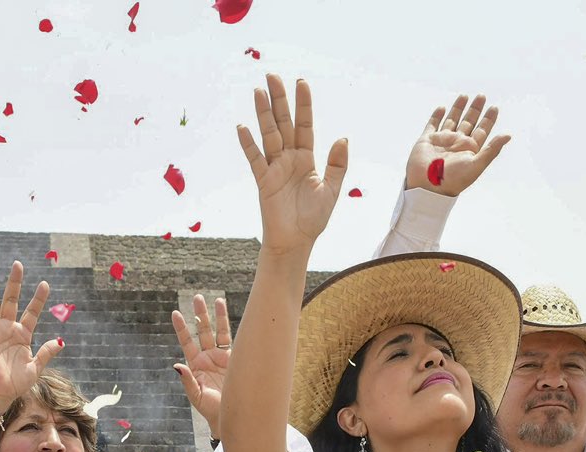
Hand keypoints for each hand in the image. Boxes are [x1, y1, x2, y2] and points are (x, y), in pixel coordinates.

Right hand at [0, 263, 62, 407]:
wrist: (1, 393)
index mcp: (24, 334)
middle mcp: (9, 328)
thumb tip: (60, 341)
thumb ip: (46, 353)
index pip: (32, 312)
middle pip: (12, 300)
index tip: (45, 283)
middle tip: (18, 264)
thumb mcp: (36, 368)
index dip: (38, 299)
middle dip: (15, 283)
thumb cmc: (18, 383)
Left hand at [172, 294, 231, 426]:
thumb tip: (177, 366)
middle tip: (197, 297)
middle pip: (202, 331)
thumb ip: (188, 380)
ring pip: (219, 332)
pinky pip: (232, 340)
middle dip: (200, 315)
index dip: (181, 328)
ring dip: (217, 317)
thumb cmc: (212, 410)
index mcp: (196, 365)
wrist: (232, 416)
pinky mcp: (235, 360)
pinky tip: (232, 317)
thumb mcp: (196, 396)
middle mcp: (208, 358)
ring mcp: (222, 358)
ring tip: (215, 299)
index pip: (187, 342)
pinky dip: (231, 328)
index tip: (176, 313)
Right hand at [236, 75, 348, 254]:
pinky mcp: (263, 181)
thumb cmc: (313, 219)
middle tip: (271, 75)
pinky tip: (243, 128)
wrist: (296, 242)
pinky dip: (249, 144)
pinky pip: (255, 159)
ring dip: (263, 114)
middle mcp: (289, 159)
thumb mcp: (332, 190)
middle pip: (283, 123)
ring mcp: (274, 168)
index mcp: (306, 158)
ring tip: (258, 92)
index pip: (304, 125)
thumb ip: (337, 164)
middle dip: (279, 99)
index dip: (303, 104)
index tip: (300, 82)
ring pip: (269, 135)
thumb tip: (342, 137)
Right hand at [405, 94, 509, 194]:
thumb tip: (508, 135)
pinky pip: (432, 125)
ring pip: (452, 120)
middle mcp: (457, 143)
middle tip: (482, 96)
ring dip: (458, 108)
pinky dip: (437, 116)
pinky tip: (442, 108)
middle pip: (468, 122)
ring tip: (464, 96)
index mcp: (469, 149)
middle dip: (475, 110)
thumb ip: (492, 149)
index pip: (482, 130)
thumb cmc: (453, 180)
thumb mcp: (476, 165)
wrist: (428, 187)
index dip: (488, 119)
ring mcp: (442, 141)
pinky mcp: (427, 140)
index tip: (494, 107)